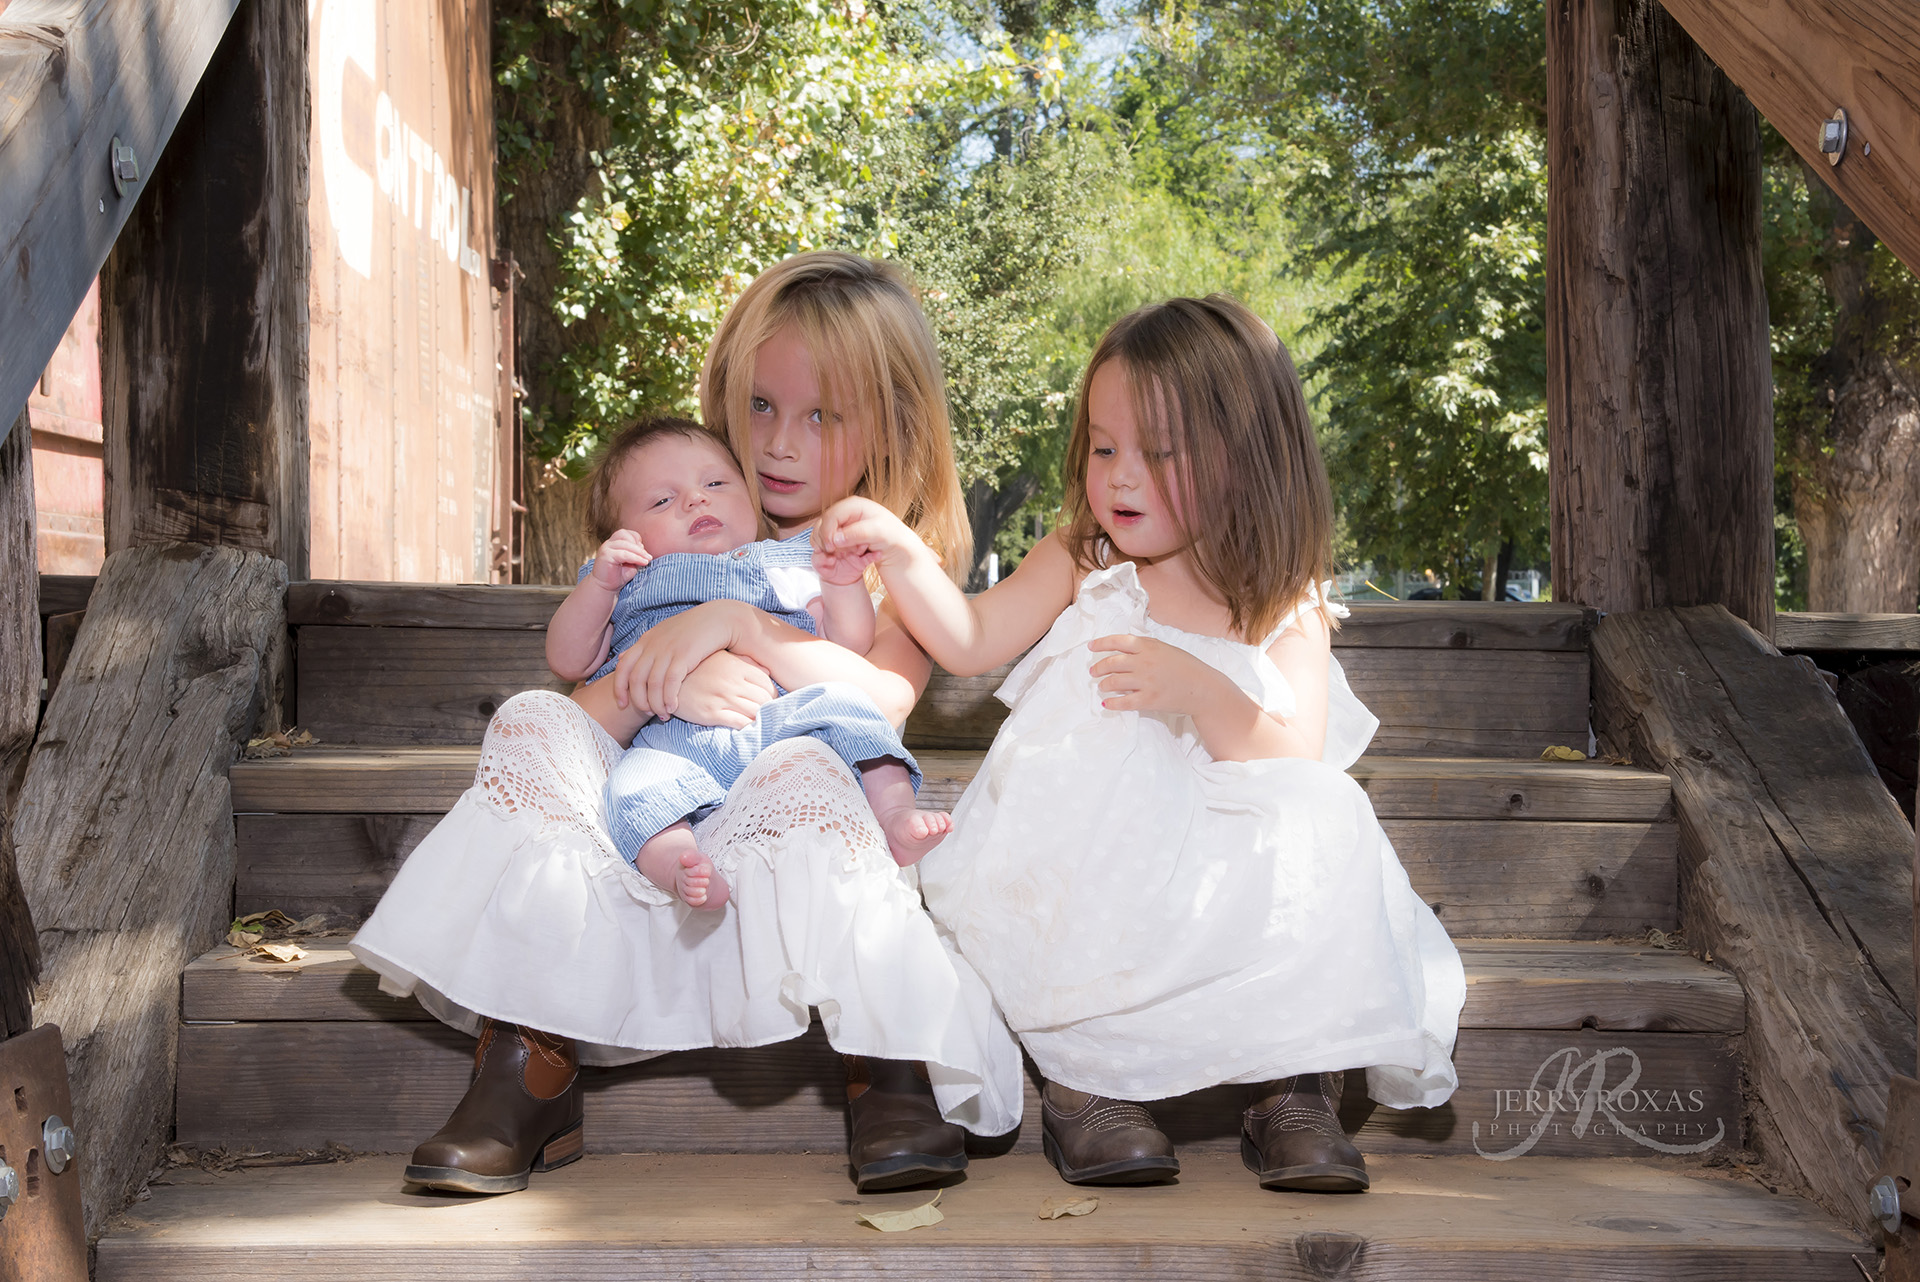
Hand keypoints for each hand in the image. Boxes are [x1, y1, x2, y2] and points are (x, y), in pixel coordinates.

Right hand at [589, 529, 650, 590]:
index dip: (637, 539)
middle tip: (649, 557)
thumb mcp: (632, 563)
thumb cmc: (618, 576)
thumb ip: (636, 555)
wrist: (605, 588)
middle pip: (625, 535)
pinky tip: (643, 562)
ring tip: (647, 560)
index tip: (644, 552)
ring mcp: (606, 548)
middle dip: (638, 546)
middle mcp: (609, 543)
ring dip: (639, 552)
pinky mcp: (606, 555)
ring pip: (625, 544)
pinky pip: (624, 554)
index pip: (626, 533)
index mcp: (614, 542)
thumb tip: (642, 547)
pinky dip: (635, 558)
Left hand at [613, 601, 743, 716]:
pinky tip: (673, 707)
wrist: (717, 619)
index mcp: (645, 640)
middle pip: (636, 679)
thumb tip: (620, 658)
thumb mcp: (660, 635)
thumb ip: (641, 648)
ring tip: (664, 715)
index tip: (621, 704)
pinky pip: (670, 683)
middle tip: (648, 714)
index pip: (622, 667)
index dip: (619, 688)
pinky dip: (669, 699)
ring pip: (653, 684)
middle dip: (639, 701)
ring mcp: (668, 650)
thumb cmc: (690, 630)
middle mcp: (653, 645)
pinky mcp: (684, 655)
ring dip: (656, 704)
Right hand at [673, 652, 777, 728]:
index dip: (773, 693)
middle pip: (764, 698)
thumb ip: (744, 662)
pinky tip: (748, 728)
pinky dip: (748, 727)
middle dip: (770, 708)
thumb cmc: (696, 669)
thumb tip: (767, 671)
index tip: (772, 700)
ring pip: (754, 712)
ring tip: (761, 722)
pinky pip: (739, 723)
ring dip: (760, 719)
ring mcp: (722, 698)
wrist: (667, 682)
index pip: (766, 682)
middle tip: (770, 713)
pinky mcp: (711, 713)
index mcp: (736, 666)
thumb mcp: (720, 658)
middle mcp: (731, 682)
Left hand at [812, 539, 875, 586]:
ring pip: (862, 542)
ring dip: (862, 545)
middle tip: (843, 550)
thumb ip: (818, 559)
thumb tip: (828, 557)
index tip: (829, 548)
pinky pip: (871, 556)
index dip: (831, 536)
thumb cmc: (826, 567)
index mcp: (834, 538)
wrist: (837, 580)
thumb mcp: (818, 564)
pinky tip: (877, 554)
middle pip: (851, 534)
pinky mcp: (864, 560)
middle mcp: (847, 541)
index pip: (835, 530)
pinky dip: (874, 555)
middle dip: (848, 540)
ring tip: (860, 550)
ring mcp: (856, 549)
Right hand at [814, 497, 920, 571]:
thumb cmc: (890, 535)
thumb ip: (857, 534)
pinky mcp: (841, 532)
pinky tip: (842, 554)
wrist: (896, 544)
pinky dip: (831, 548)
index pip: (831, 516)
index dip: (827, 532)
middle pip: (823, 524)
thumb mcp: (878, 533)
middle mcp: (845, 511)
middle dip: (827, 540)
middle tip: (837, 553)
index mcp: (853, 505)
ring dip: (829, 545)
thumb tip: (835, 539)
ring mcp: (842, 522)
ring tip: (844, 553)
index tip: (831, 548)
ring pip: (822, 533)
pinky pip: (827, 540)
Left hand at [1088, 634, 1236, 715]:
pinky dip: (1112, 703)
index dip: (1101, 643)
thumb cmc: (1185, 667)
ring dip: (1103, 684)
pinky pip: (1123, 702)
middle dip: (1098, 667)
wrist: (1203, 688)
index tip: (1091, 647)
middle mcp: (1145, 661)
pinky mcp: (1149, 700)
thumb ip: (1145, 648)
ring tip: (1102, 686)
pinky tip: (1107, 703)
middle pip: (1111, 662)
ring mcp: (1146, 681)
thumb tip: (1122, 650)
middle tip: (1094, 672)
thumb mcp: (1165, 649)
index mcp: (1149, 646)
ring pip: (1113, 682)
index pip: (1118, 641)